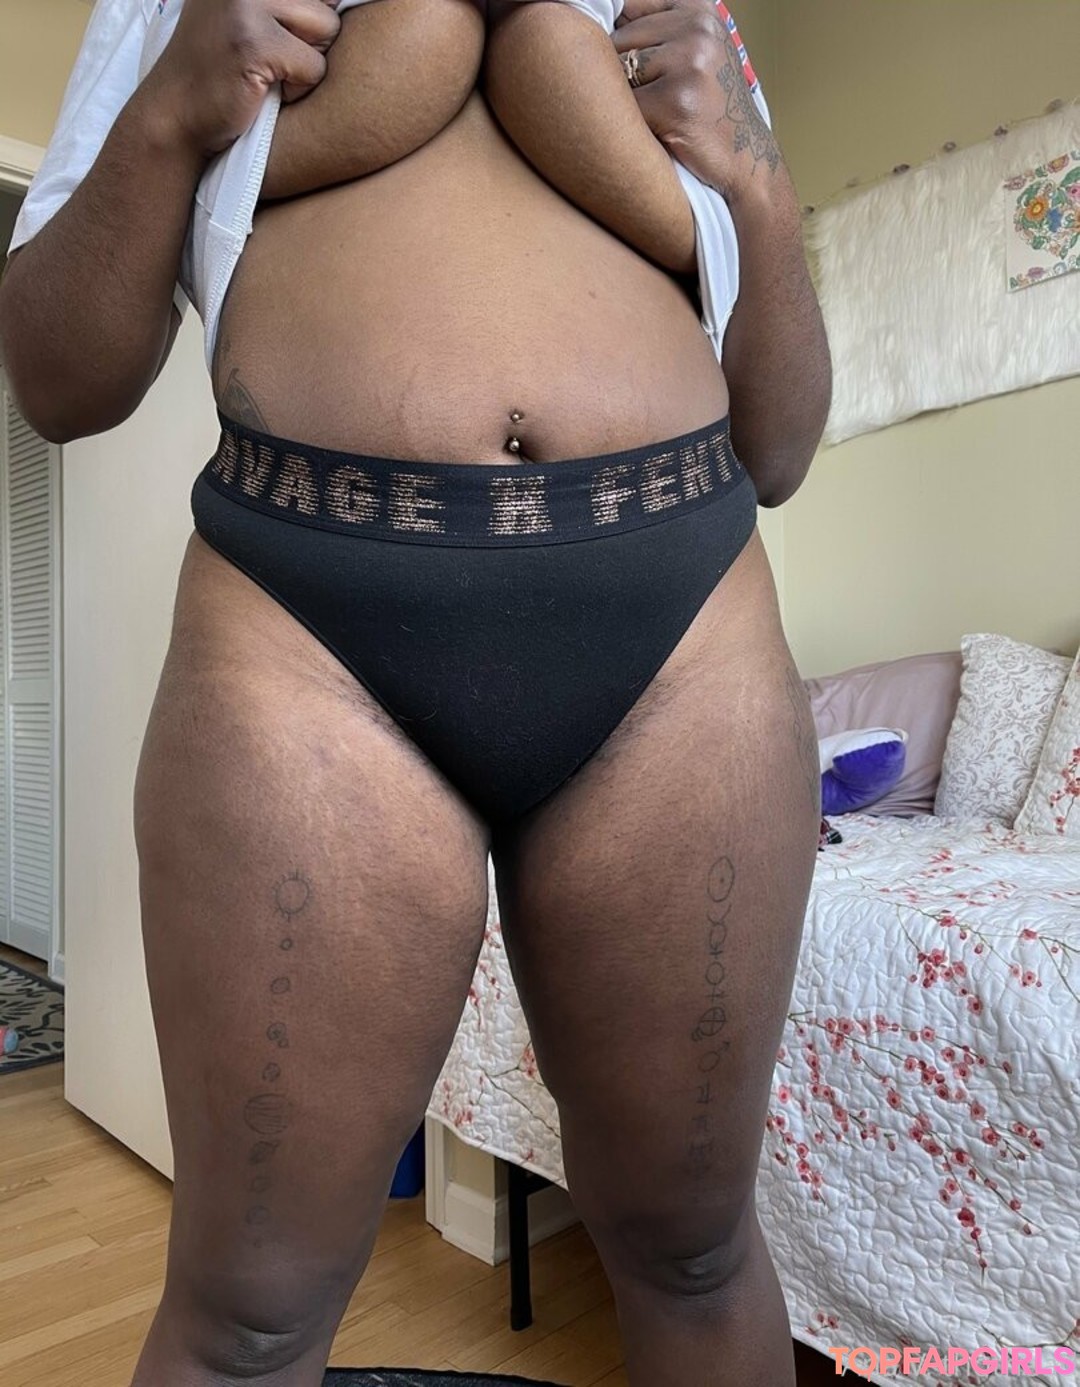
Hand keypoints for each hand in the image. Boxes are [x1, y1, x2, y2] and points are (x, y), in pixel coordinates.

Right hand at [144, 0, 342, 157]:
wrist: (174, 115)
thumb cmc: (219, 69)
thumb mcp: (247, 13)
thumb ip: (286, 0)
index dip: (311, 16)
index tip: (283, 41)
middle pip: (326, 3)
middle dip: (312, 39)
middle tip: (271, 57)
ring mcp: (246, 3)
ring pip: (327, 28)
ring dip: (307, 61)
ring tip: (269, 72)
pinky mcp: (254, 43)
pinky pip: (314, 66)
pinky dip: (299, 89)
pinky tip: (265, 90)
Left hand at [613, 0, 781, 202]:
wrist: (744, 158)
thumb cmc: (709, 108)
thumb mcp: (694, 52)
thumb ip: (654, 31)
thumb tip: (590, 19)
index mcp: (698, 9)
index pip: (627, 5)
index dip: (616, 38)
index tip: (624, 65)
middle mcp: (697, 28)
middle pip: (617, 42)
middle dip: (619, 75)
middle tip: (648, 102)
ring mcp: (689, 62)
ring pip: (617, 74)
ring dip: (624, 102)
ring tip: (655, 117)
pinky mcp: (677, 101)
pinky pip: (623, 108)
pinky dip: (630, 127)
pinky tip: (655, 134)